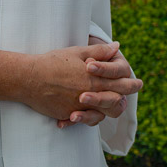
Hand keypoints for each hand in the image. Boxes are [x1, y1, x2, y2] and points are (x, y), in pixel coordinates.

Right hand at [0, 42, 142, 128]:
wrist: (28, 78)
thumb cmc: (52, 62)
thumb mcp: (77, 52)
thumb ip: (99, 52)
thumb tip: (117, 47)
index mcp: (94, 79)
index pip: (120, 82)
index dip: (131, 83)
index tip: (138, 83)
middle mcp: (89, 95)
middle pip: (115, 100)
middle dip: (125, 97)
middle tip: (129, 96)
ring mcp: (78, 107)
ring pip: (102, 114)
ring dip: (108, 110)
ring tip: (112, 106)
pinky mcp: (67, 114)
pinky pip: (81, 120)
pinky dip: (84, 118)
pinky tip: (85, 115)